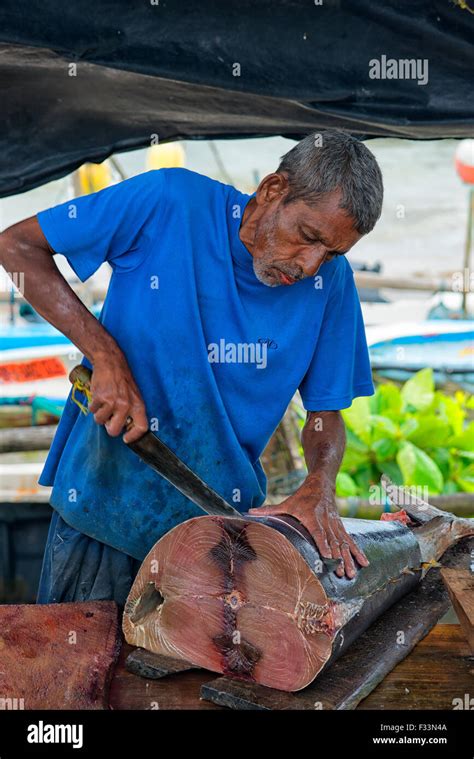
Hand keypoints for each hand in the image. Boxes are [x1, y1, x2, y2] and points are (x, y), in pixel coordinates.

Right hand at [88, 353, 148, 442]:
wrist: (111, 363)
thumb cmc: (123, 380)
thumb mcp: (134, 395)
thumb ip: (132, 411)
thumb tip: (125, 427)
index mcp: (138, 405)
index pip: (141, 427)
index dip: (134, 436)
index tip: (126, 438)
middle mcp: (126, 405)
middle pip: (114, 431)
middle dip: (109, 428)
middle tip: (109, 420)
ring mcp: (112, 402)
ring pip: (100, 421)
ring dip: (99, 414)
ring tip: (103, 403)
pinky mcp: (99, 398)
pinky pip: (92, 410)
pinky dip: (93, 405)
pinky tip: (98, 396)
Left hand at [248, 475, 368, 578]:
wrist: (321, 484)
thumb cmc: (302, 496)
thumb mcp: (286, 503)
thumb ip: (269, 510)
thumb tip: (248, 512)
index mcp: (312, 516)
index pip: (319, 532)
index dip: (324, 544)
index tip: (328, 557)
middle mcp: (326, 522)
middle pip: (334, 541)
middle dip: (339, 558)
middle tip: (343, 573)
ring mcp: (335, 524)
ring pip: (343, 543)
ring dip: (349, 558)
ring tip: (353, 573)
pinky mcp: (341, 526)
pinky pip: (350, 540)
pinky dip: (357, 551)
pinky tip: (364, 561)